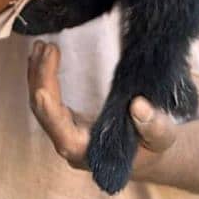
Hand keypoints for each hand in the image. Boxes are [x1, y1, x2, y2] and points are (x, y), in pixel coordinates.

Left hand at [28, 40, 177, 175]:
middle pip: (45, 112)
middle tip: (46, 48)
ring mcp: (64, 130)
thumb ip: (153, 126)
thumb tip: (139, 106)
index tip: (43, 90)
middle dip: (41, 79)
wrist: (147, 148)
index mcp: (89, 152)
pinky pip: (46, 97)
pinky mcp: (64, 118)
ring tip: (39, 46)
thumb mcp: (161, 136)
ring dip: (37, 73)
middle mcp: (70, 143)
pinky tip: (42, 55)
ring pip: (41, 103)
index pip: (63, 135)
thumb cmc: (153, 145)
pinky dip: (42, 75)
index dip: (51, 113)